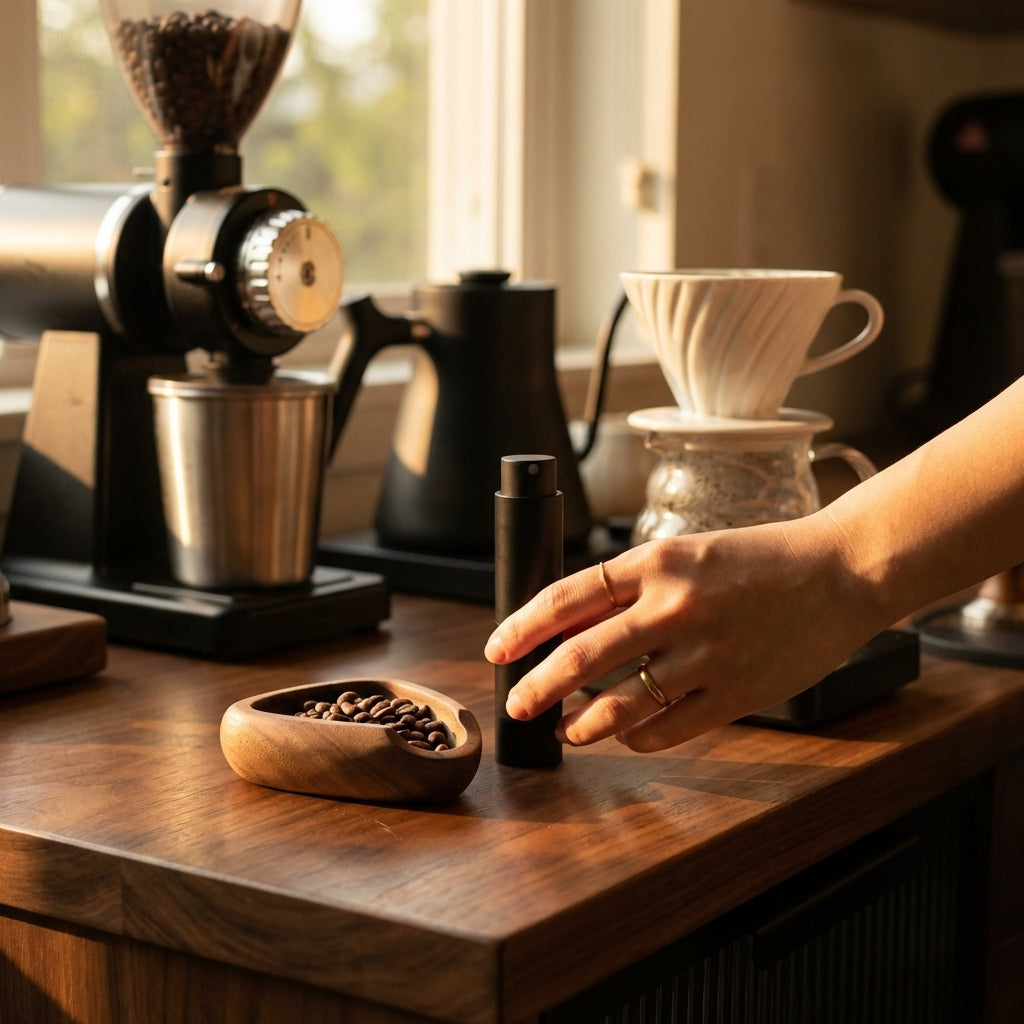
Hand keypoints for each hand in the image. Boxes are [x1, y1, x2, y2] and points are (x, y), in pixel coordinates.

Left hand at [484, 513, 881, 750]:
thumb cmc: (758, 560)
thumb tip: (570, 627)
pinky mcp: (735, 694)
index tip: (497, 649)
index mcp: (656, 562)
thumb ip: (631, 588)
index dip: (522, 627)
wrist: (838, 574)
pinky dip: (636, 739)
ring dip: (582, 725)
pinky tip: (627, 737)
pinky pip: (667, 730)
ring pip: (620, 705)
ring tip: (567, 731)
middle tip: (517, 704)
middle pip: (581, 658)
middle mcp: (674, 608)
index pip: (566, 597)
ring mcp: (705, 655)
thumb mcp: (685, 553)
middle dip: (537, 687)